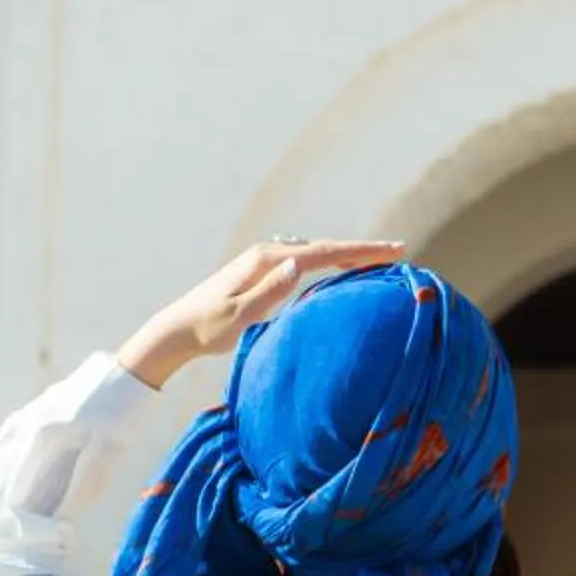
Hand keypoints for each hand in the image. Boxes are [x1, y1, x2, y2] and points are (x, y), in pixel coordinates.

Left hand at [113, 238, 408, 389]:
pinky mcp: (262, 273)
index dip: (360, 251)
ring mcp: (265, 262)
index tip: (392, 249)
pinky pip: (305, 262)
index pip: (323, 252)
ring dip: (347, 254)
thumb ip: (270, 292)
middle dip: (361, 249)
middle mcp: (268, 254)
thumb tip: (300, 264)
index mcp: (267, 261)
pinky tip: (340, 268)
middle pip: (325, 247)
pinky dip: (329, 262)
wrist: (178, 328)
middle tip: (398, 250)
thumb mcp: (239, 316)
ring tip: (378, 257)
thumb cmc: (207, 328)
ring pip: (316, 253)